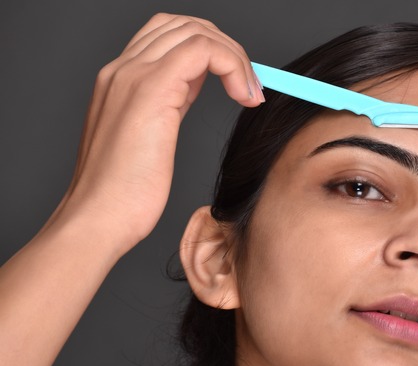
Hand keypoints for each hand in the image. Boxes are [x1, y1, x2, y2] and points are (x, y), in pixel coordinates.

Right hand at [49, 13, 263, 254]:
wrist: (97, 220)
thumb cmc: (123, 195)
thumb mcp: (149, 137)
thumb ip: (168, 103)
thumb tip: (196, 85)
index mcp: (120, 80)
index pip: (169, 35)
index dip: (211, 51)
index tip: (237, 86)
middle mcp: (122, 69)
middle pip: (184, 25)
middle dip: (227, 48)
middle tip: (250, 86)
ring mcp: (132, 75)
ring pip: (195, 31)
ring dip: (235, 56)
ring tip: (250, 92)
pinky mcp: (151, 89)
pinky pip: (202, 50)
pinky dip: (233, 65)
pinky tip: (244, 95)